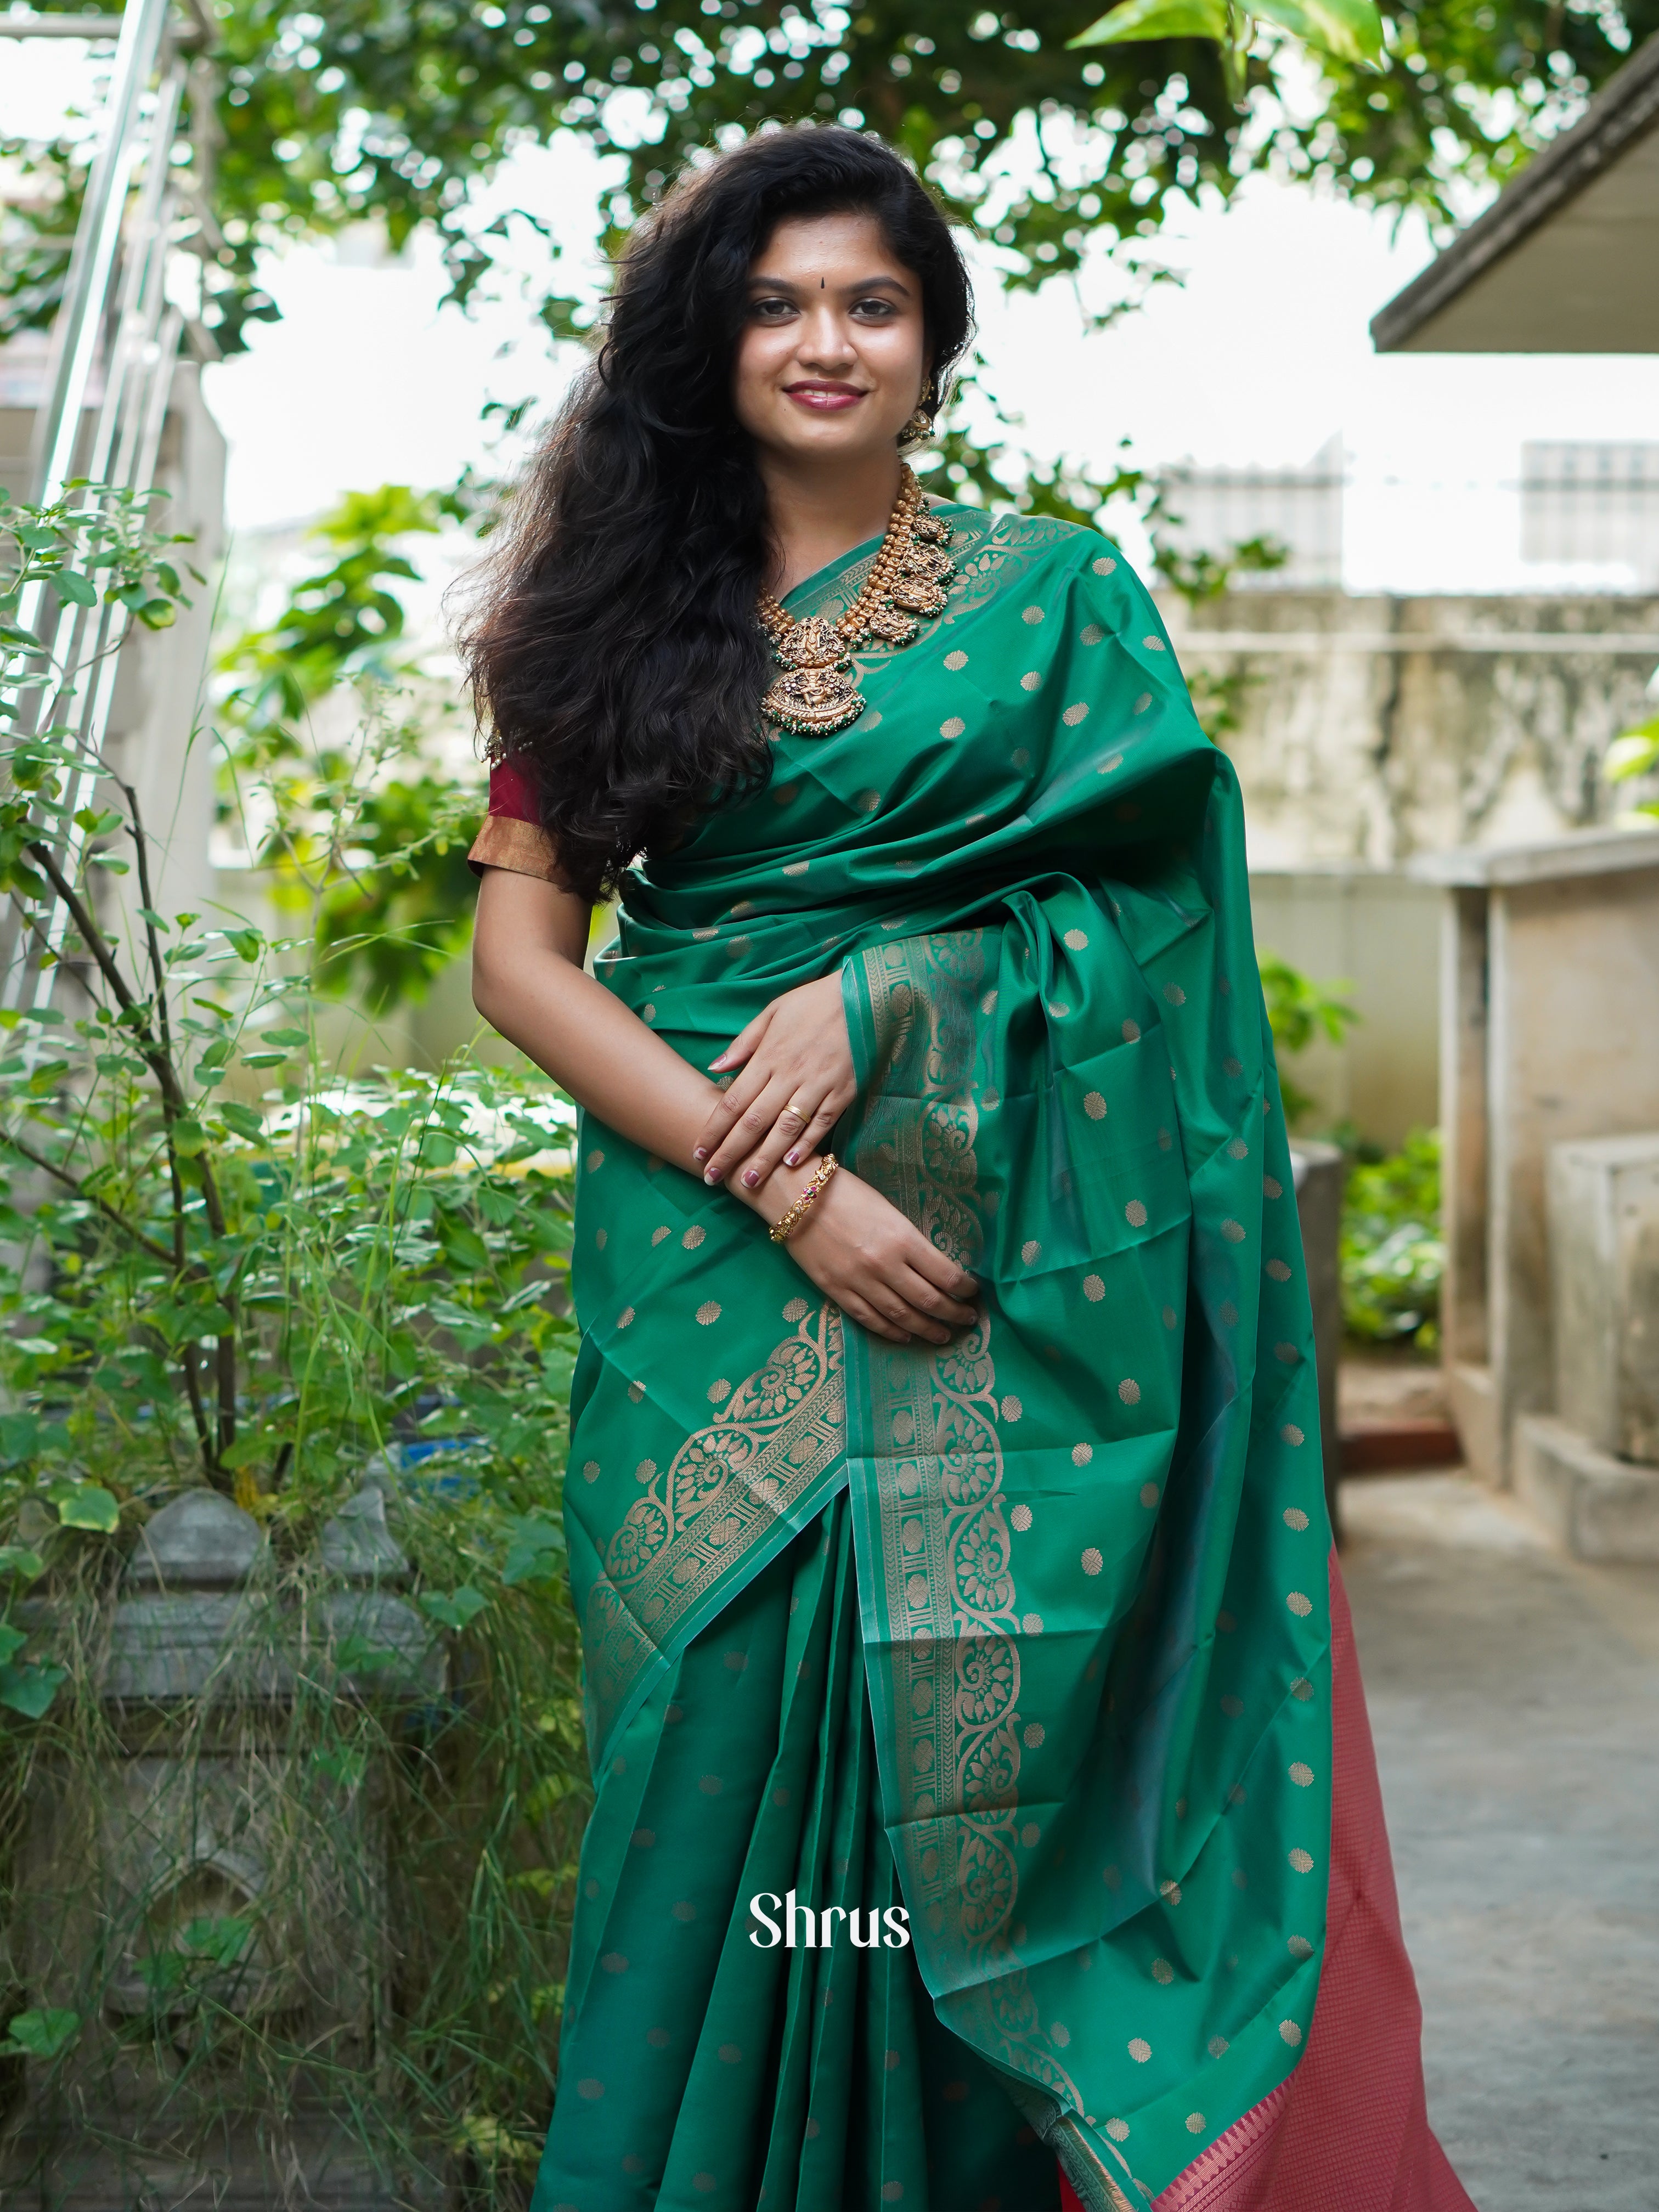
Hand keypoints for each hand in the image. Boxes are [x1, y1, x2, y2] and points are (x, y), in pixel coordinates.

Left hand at [695, 972, 856, 1193]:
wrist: (864, 994)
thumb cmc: (814, 1002)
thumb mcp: (773, 1011)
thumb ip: (744, 1043)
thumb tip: (714, 1067)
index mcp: (769, 1056)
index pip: (734, 1101)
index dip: (715, 1129)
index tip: (699, 1152)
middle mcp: (790, 1075)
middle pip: (754, 1121)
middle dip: (731, 1152)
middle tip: (712, 1177)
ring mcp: (818, 1085)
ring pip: (785, 1128)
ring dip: (765, 1158)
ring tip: (747, 1182)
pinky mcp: (843, 1092)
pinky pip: (822, 1123)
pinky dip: (807, 1144)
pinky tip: (791, 1163)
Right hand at [772, 1162, 978, 1346]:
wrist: (795, 1196)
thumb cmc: (846, 1193)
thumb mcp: (888, 1209)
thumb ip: (910, 1240)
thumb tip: (935, 1265)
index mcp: (902, 1238)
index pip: (946, 1274)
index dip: (965, 1288)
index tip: (974, 1291)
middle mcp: (884, 1265)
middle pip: (929, 1301)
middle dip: (954, 1313)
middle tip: (968, 1320)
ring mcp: (859, 1282)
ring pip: (901, 1316)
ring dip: (927, 1329)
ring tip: (943, 1335)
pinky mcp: (836, 1291)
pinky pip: (869, 1319)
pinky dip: (891, 1331)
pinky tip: (905, 1335)